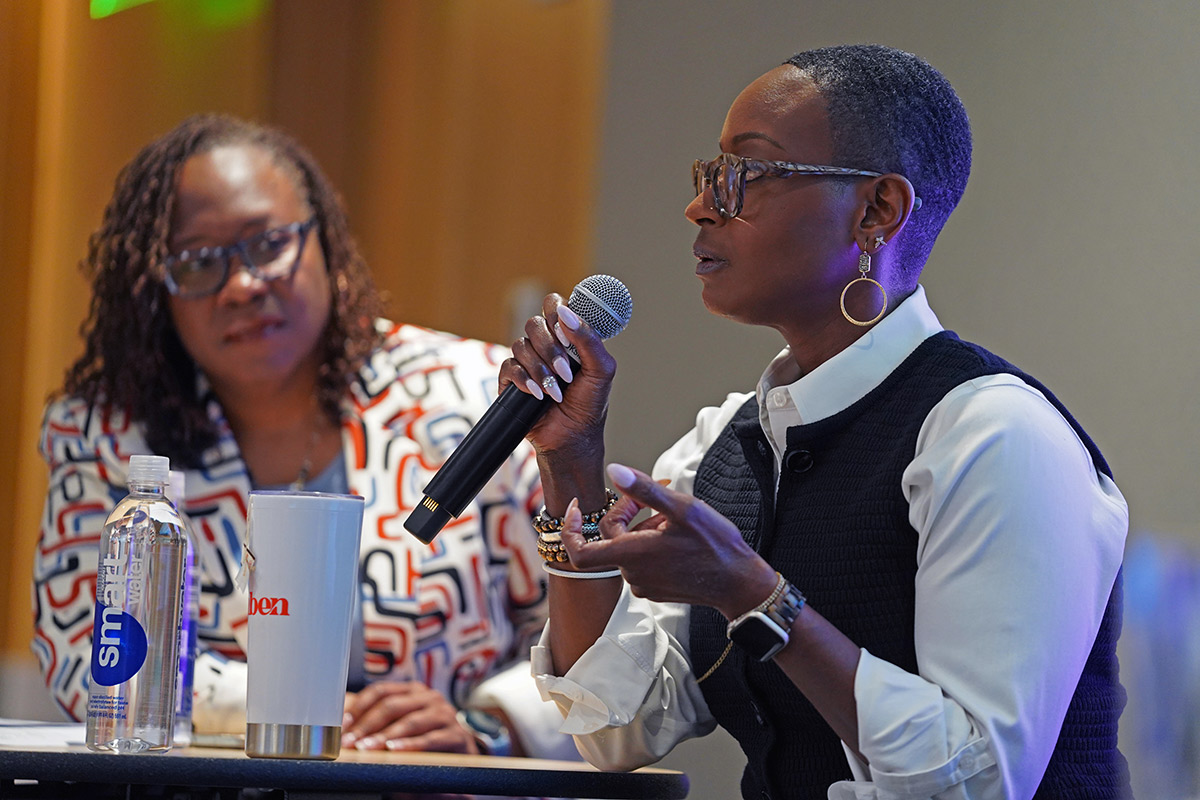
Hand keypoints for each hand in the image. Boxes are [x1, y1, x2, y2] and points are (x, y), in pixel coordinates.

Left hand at [342, 680, 476, 753]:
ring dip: (385, 736)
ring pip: (410, 721)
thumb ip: (376, 723)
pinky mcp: (457, 735)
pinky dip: (411, 745)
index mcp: (412, 691)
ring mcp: (445, 714)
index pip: (381, 691)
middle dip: (367, 725)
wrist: (459, 756)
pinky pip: (431, 739)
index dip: (360, 706)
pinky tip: (395, 751)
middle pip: (393, 705)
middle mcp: (430, 697)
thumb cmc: (420, 740)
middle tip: (350, 743)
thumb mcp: (398, 727)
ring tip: (366, 749)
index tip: (343, 725)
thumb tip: (342, 722)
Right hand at [499, 293, 616, 460]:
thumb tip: (566, 313)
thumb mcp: (601, 369)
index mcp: (567, 336)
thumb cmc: (590, 404)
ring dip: (541, 370)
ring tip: (555, 392)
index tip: (566, 334)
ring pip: (520, 346)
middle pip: (534, 324)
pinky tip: (539, 396)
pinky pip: (509, 367)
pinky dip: (525, 381)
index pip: (554, 305)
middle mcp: (545, 344)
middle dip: (551, 350)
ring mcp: (527, 361)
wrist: (573, 437)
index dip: (556, 312)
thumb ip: (588, 338)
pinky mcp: (511, 380)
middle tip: (567, 373)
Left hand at [562, 463, 777, 618]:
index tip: (577, 507)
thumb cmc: (715, 546)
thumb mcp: (682, 508)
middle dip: (627, 511)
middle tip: (654, 494)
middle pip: (611, 537)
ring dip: (642, 527)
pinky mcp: (656, 590)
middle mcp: (632, 573)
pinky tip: (674, 535)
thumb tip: (614, 471)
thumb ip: (644, 489)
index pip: (579, 552)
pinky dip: (649, 544)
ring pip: (627, 548)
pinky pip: (641, 562)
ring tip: (671, 517)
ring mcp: (644, 584)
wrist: (738, 582)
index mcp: (632, 554)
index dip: (570, 529)